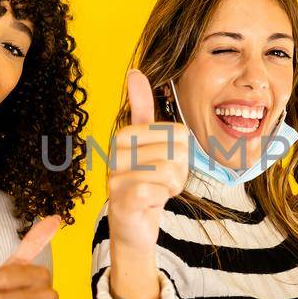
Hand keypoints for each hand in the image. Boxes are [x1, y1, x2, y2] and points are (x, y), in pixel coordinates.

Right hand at [106, 70, 190, 252]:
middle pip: (176, 152)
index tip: (164, 165)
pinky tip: (151, 203)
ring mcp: (116, 176)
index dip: (181, 154)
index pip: (177, 133)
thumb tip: (133, 71)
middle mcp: (116, 153)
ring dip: (172, 187)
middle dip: (179, 172)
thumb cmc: (145, 184)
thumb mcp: (149, 145)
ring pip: (169, 171)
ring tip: (156, 192)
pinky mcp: (122, 198)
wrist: (132, 227)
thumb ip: (141, 108)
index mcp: (125, 135)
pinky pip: (158, 189)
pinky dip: (163, 199)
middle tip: (161, 183)